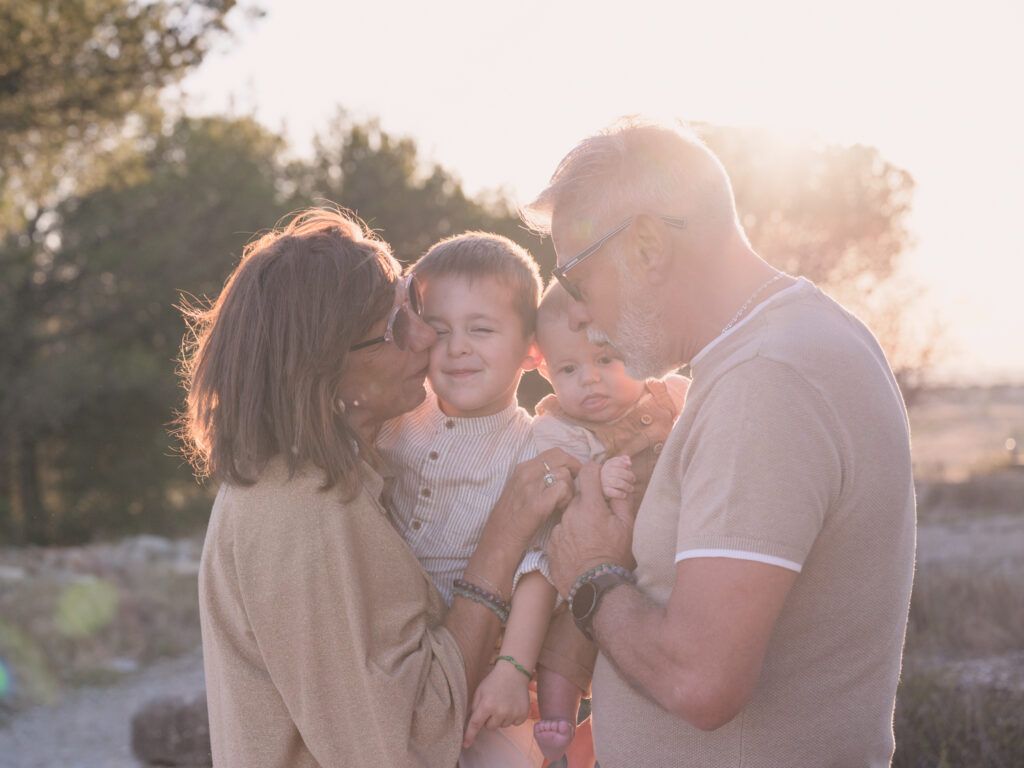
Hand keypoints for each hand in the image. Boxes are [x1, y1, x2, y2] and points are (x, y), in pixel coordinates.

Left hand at [463, 661, 531, 747]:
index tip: (465, 744)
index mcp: (487, 704)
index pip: (475, 724)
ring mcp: (513, 713)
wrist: (514, 672)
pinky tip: (512, 705)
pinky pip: (514, 724)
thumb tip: (472, 724)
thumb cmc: (494, 681)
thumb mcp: (480, 691)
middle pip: (490, 727)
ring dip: (501, 718)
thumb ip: (474, 707)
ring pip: (502, 726)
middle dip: (489, 719)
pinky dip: (512, 717)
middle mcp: (500, 711)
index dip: (469, 735)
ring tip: (503, 702)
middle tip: (493, 705)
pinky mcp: (523, 714)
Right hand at [482, 449, 579, 555]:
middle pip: (562, 457)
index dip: (569, 461)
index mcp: (522, 468)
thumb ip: (535, 477)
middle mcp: (526, 474)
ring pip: (564, 473)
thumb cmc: (512, 518)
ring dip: (571, 488)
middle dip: (575, 470)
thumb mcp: (519, 489)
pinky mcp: (537, 504)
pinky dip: (567, 499)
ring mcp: (530, 488)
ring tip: (565, 502)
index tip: (573, 474)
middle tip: (575, 486)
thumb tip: (559, 472)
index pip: (554, 452)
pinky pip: (562, 490)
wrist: (499, 539)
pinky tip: (562, 509)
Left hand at [547, 462, 636, 596]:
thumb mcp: (627, 526)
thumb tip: (618, 479)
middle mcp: (570, 513)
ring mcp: (558, 529)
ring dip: (577, 520)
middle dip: (588, 502)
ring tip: (589, 538)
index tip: (599, 478)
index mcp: (591, 506)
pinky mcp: (550, 544)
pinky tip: (578, 549)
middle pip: (577, 496)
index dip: (595, 471)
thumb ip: (621, 498)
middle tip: (599, 518)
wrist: (595, 589)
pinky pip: (560, 532)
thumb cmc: (615, 557)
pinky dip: (568, 536)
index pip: (588, 471)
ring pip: (568, 515)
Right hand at [600, 455, 634, 498]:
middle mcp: (604, 472)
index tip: (630, 468)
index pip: (618, 462)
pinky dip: (620, 494)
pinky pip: (612, 492)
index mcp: (608, 464)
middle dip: (628, 476)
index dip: (625, 465)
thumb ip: (623, 461)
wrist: (607, 488)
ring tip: (631, 489)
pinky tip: (624, 495)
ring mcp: (604, 481)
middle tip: (633, 480)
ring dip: (626, 486)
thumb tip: (629, 461)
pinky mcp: (604, 491)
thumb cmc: (616, 475)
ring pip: (616, 482)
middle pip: (618, 472)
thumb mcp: (618, 466)